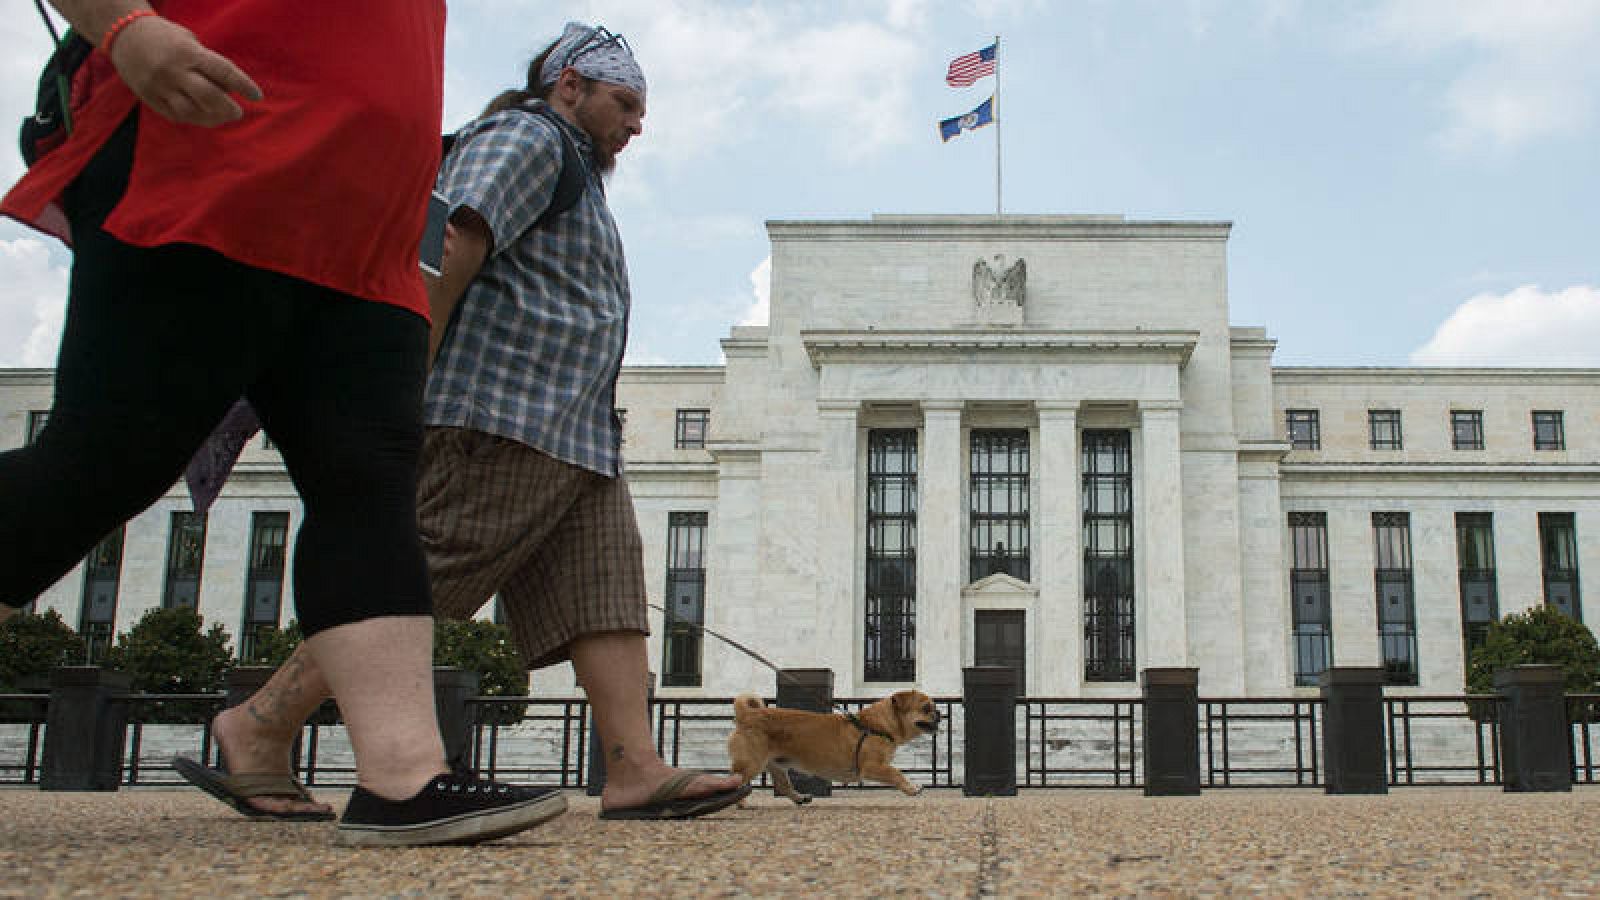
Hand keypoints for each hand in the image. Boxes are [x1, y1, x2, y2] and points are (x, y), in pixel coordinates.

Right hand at [108, 15, 261, 126]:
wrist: (124, 34)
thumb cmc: (167, 38)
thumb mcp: (191, 43)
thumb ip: (209, 66)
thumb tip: (230, 92)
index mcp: (188, 53)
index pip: (223, 72)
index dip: (243, 85)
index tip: (257, 96)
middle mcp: (174, 70)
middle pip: (209, 97)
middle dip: (229, 108)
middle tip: (237, 112)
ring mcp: (160, 86)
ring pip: (191, 112)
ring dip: (212, 118)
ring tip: (221, 116)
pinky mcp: (149, 97)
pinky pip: (176, 115)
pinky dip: (193, 118)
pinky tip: (202, 115)